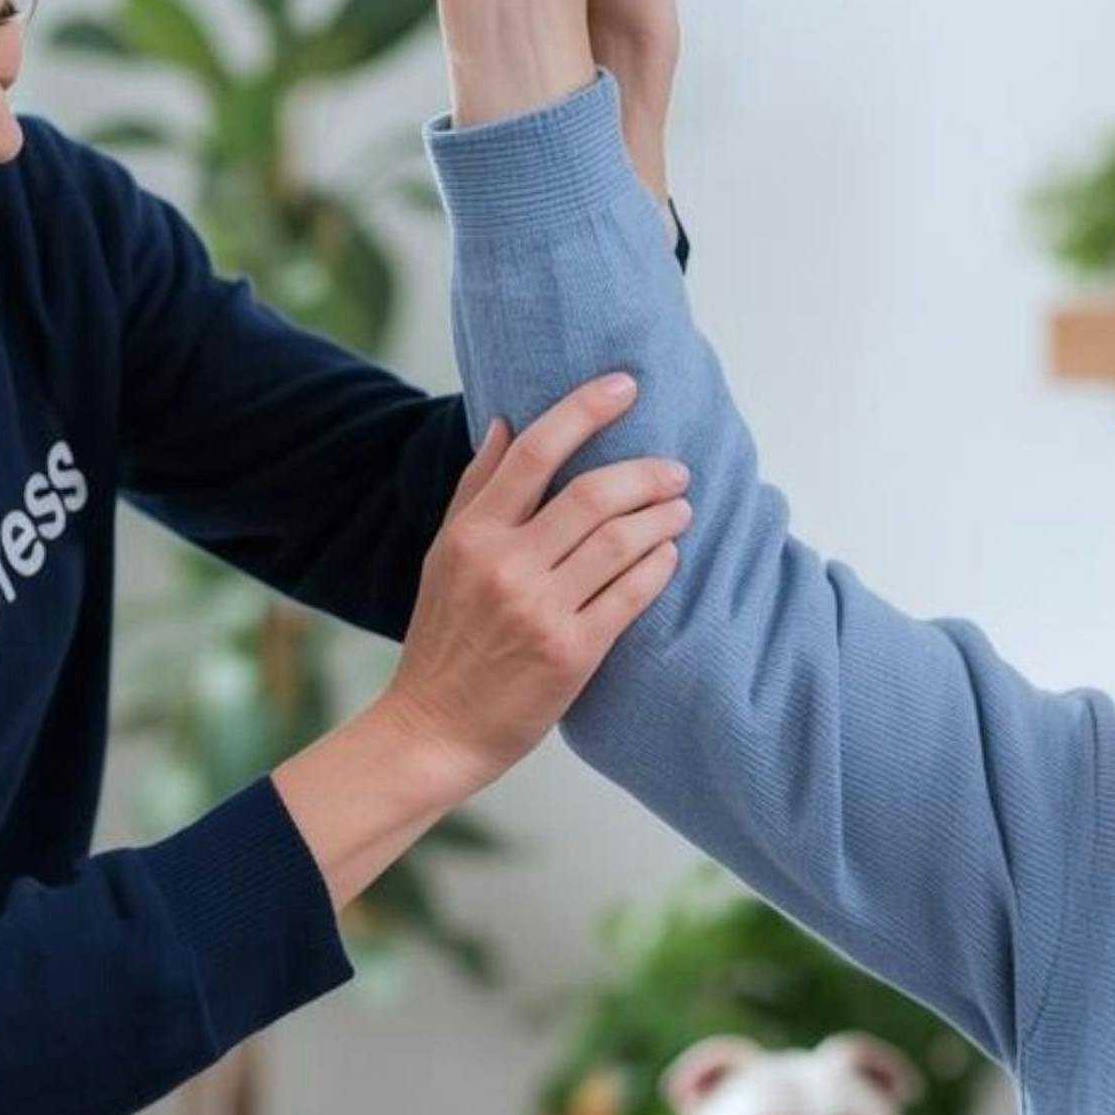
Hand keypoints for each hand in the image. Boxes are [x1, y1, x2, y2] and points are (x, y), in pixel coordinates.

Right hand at [375, 375, 688, 792]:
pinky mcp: (571, 653)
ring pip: (619, 541)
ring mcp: (539, 610)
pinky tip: (669, 555)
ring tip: (680, 509)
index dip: (584, 409)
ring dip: (661, 517)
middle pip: (593, 494)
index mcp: (471, 535)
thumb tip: (507, 423)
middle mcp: (506, 566)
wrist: (434, 729)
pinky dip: (658, 567)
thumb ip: (476, 491)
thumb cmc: (443, 641)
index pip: (535, 452)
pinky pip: (631, 595)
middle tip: (675, 469)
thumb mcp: (442, 558)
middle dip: (646, 473)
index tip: (624, 386)